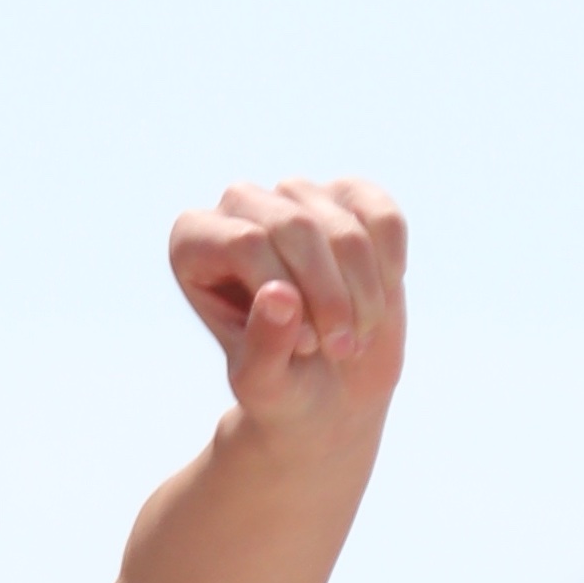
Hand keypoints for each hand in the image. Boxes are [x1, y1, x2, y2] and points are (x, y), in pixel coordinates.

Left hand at [169, 178, 406, 428]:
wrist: (326, 388)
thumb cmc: (280, 387)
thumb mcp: (264, 386)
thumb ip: (263, 347)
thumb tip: (280, 295)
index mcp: (193, 242)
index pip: (247, 243)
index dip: (286, 295)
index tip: (303, 345)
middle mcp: (239, 206)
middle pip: (295, 229)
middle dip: (329, 297)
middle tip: (341, 349)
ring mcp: (295, 194)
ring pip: (343, 228)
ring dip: (362, 295)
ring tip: (354, 339)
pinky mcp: (349, 196)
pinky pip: (383, 218)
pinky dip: (390, 268)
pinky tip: (378, 299)